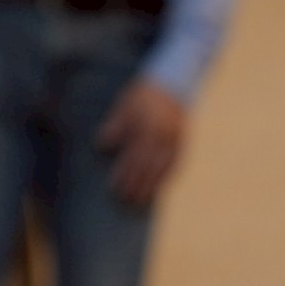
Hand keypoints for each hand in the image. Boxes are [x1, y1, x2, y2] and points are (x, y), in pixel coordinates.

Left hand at [97, 78, 186, 206]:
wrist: (174, 84)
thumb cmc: (144, 96)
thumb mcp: (125, 105)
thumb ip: (115, 125)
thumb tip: (101, 145)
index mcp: (146, 125)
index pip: (133, 156)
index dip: (124, 174)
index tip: (115, 189)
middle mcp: (162, 135)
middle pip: (147, 166)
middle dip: (136, 185)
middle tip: (126, 201)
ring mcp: (175, 140)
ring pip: (162, 169)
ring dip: (152, 187)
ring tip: (142, 201)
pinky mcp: (183, 143)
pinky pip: (175, 165)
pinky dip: (166, 178)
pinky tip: (159, 188)